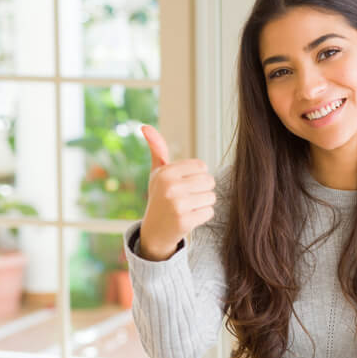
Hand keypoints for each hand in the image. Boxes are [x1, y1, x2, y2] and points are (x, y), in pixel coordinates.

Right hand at [137, 125, 215, 260]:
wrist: (154, 231)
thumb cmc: (160, 197)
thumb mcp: (157, 173)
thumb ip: (157, 150)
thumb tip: (145, 126)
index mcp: (166, 172)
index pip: (202, 167)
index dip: (197, 176)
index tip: (184, 185)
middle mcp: (170, 187)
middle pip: (209, 181)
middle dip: (202, 190)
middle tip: (186, 198)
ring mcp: (178, 205)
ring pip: (211, 197)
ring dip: (203, 203)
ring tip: (188, 208)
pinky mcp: (185, 221)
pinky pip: (210, 212)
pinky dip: (203, 215)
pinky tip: (189, 218)